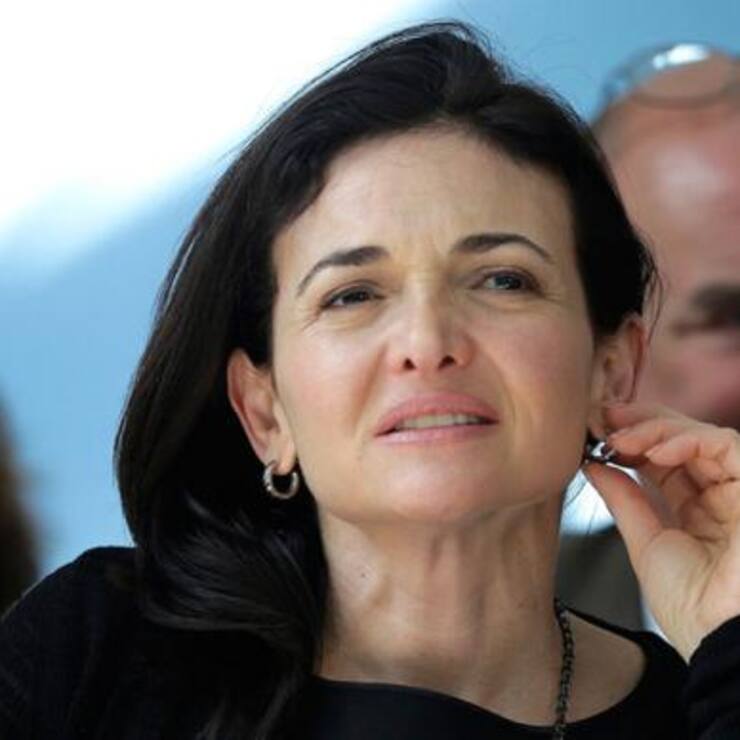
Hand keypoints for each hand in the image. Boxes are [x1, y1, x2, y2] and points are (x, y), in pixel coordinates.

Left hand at [584, 402, 739, 659]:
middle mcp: (722, 498)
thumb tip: (592, 464)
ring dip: (657, 429)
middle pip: (683, 441)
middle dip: (641, 424)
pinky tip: (655, 451)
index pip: (664, 460)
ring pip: (703, 436)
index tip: (596, 430)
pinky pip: (727, 445)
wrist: (724, 643)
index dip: (632, 441)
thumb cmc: (692, 609)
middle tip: (605, 417)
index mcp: (696, 512)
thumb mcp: (646, 543)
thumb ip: (625, 499)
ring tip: (622, 438)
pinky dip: (688, 439)